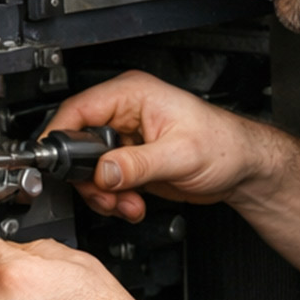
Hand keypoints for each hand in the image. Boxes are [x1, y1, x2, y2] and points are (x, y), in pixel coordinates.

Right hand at [43, 70, 269, 222]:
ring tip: (127, 204)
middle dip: (90, 178)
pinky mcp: (131, 161)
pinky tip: (133, 204)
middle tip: (106, 196)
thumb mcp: (179, 155)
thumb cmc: (224, 145)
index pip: (78, 110)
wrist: (243, 167)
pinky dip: (114, 199)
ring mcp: (126, 139)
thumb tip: (103, 172)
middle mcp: (125, 114)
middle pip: (79, 144)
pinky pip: (106, 182)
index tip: (56, 167)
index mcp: (132, 94)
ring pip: (90, 169)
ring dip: (104, 194)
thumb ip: (136, 165)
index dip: (61, 139)